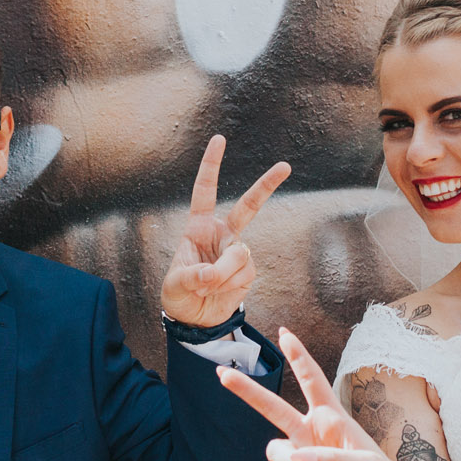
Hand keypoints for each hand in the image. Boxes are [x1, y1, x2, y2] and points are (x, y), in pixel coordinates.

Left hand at [158, 135, 289, 326]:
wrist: (194, 321)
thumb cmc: (178, 295)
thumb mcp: (175, 284)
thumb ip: (193, 276)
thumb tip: (214, 274)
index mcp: (199, 227)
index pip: (205, 190)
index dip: (212, 165)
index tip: (220, 139)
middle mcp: (221, 234)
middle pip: (248, 206)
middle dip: (267, 185)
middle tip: (285, 166)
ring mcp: (237, 251)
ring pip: (239, 254)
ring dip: (222, 274)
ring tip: (206, 287)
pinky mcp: (248, 270)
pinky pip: (244, 272)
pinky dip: (229, 284)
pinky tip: (219, 292)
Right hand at [217, 328, 419, 460]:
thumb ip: (332, 458)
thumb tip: (296, 457)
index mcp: (333, 418)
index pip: (313, 381)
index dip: (298, 356)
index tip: (284, 333)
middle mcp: (314, 434)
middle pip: (274, 407)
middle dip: (249, 391)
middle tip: (222, 373)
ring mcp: (304, 460)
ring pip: (275, 450)